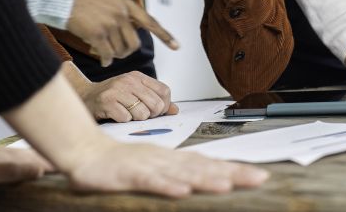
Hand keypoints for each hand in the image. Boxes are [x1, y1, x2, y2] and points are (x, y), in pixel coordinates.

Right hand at [65, 135, 268, 197]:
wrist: (86, 152)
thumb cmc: (121, 163)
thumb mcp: (153, 168)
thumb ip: (176, 174)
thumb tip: (201, 182)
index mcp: (172, 159)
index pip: (209, 163)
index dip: (234, 168)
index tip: (260, 174)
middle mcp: (165, 159)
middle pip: (203, 166)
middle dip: (232, 172)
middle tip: (259, 178)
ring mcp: (148, 165)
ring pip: (181, 173)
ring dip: (205, 178)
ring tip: (228, 185)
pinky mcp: (130, 175)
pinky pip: (150, 181)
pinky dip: (166, 185)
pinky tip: (181, 192)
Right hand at [66, 0, 178, 67]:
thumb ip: (121, 11)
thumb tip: (130, 30)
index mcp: (126, 3)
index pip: (150, 22)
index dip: (164, 35)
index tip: (177, 46)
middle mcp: (121, 13)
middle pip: (134, 43)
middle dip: (126, 52)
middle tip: (116, 52)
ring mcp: (110, 23)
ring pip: (119, 50)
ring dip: (112, 55)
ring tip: (103, 50)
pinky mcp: (97, 34)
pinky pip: (107, 55)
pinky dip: (105, 60)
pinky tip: (101, 60)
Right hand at [78, 71, 178, 121]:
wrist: (84, 97)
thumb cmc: (113, 98)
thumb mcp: (134, 94)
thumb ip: (155, 100)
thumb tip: (175, 110)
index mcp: (138, 77)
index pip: (165, 91)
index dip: (164, 106)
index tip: (154, 111)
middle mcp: (129, 80)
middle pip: (156, 104)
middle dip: (151, 115)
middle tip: (139, 115)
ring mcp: (117, 90)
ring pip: (143, 113)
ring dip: (136, 120)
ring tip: (126, 114)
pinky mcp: (107, 102)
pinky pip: (126, 119)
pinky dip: (122, 121)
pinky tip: (115, 115)